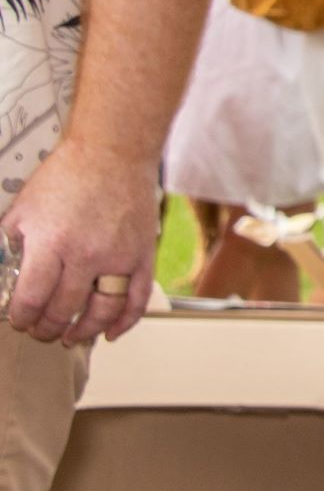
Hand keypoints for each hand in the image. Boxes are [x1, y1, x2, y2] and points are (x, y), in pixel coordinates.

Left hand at [1, 140, 160, 344]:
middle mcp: (86, 254)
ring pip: (101, 311)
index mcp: (52, 243)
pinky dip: (125, 321)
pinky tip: (111, 333)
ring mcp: (118, 256)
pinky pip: (137, 297)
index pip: (32, 299)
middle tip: (40, 330)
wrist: (114, 152)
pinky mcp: (142, 253)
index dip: (21, 318)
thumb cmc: (67, 176)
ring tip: (71, 337)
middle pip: (63, 309)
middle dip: (46, 327)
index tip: (19, 320)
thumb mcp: (22, 209)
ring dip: (83, 331)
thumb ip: (7, 246)